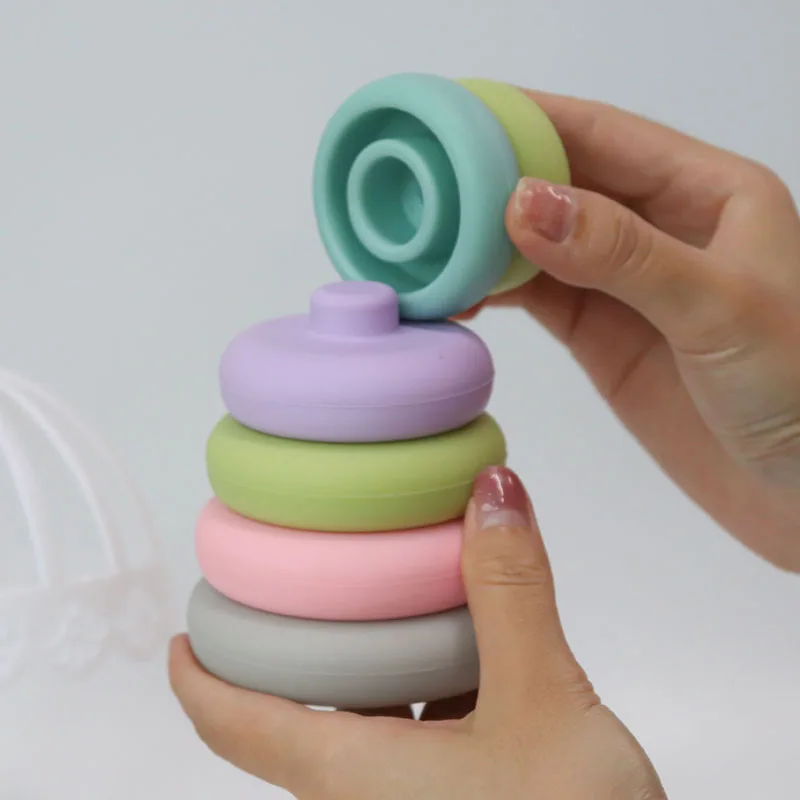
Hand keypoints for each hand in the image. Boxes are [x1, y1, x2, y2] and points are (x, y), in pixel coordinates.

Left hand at [170, 466, 665, 799]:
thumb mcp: (543, 700)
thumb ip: (511, 592)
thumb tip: (492, 492)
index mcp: (351, 774)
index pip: (233, 725)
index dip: (195, 676)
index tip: (181, 632)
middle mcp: (368, 797)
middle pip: (297, 717)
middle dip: (296, 649)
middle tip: (304, 580)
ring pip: (366, 723)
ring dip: (372, 661)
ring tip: (387, 593)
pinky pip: (420, 736)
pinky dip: (427, 684)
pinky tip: (464, 646)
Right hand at [466, 92, 799, 570]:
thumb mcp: (718, 308)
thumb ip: (622, 254)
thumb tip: (522, 203)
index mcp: (706, 192)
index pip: (600, 134)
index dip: (525, 120)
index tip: (455, 119)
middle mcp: (659, 229)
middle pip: (558, 185)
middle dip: (489, 181)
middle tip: (419, 187)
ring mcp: (624, 286)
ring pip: (537, 245)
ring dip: (481, 243)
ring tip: (423, 246)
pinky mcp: (601, 337)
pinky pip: (534, 299)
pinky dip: (490, 293)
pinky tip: (454, 293)